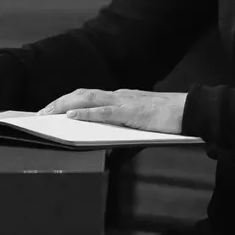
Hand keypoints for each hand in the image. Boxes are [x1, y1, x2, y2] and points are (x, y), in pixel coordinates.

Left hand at [39, 88, 186, 133]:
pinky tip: (72, 116)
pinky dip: (86, 113)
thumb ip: (127, 127)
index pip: (88, 96)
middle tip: (39, 114)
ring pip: (87, 98)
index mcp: (122, 97)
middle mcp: (120, 95)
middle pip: (82, 94)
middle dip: (58, 102)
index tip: (51, 110)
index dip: (67, 101)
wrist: (195, 111)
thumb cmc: (174, 118)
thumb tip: (112, 140)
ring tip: (47, 113)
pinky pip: (104, 111)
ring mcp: (126, 102)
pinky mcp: (133, 111)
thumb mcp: (144, 122)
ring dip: (64, 105)